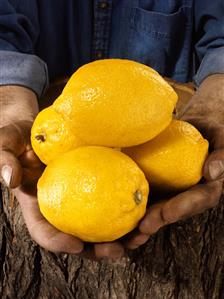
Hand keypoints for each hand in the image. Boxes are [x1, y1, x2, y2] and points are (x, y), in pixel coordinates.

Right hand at [0, 86, 123, 259]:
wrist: (37, 132)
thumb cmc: (17, 141)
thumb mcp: (5, 146)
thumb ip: (5, 160)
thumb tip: (11, 179)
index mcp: (38, 207)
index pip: (44, 232)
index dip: (57, 242)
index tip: (75, 243)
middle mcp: (60, 210)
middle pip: (77, 240)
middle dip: (97, 250)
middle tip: (116, 250)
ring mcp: (78, 201)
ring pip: (98, 227)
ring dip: (119, 237)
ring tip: (140, 235)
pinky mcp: (94, 188)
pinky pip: (109, 203)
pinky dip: (124, 210)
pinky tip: (142, 208)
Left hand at [123, 74, 223, 249]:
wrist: (198, 126)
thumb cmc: (214, 131)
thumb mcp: (222, 139)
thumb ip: (221, 155)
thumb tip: (213, 172)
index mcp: (207, 187)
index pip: (196, 200)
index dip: (181, 208)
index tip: (166, 215)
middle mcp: (188, 193)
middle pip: (173, 210)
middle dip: (156, 222)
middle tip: (139, 231)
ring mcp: (171, 189)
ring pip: (157, 207)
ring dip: (141, 222)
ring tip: (124, 234)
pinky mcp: (157, 182)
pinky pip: (144, 192)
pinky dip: (130, 202)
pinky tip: (113, 209)